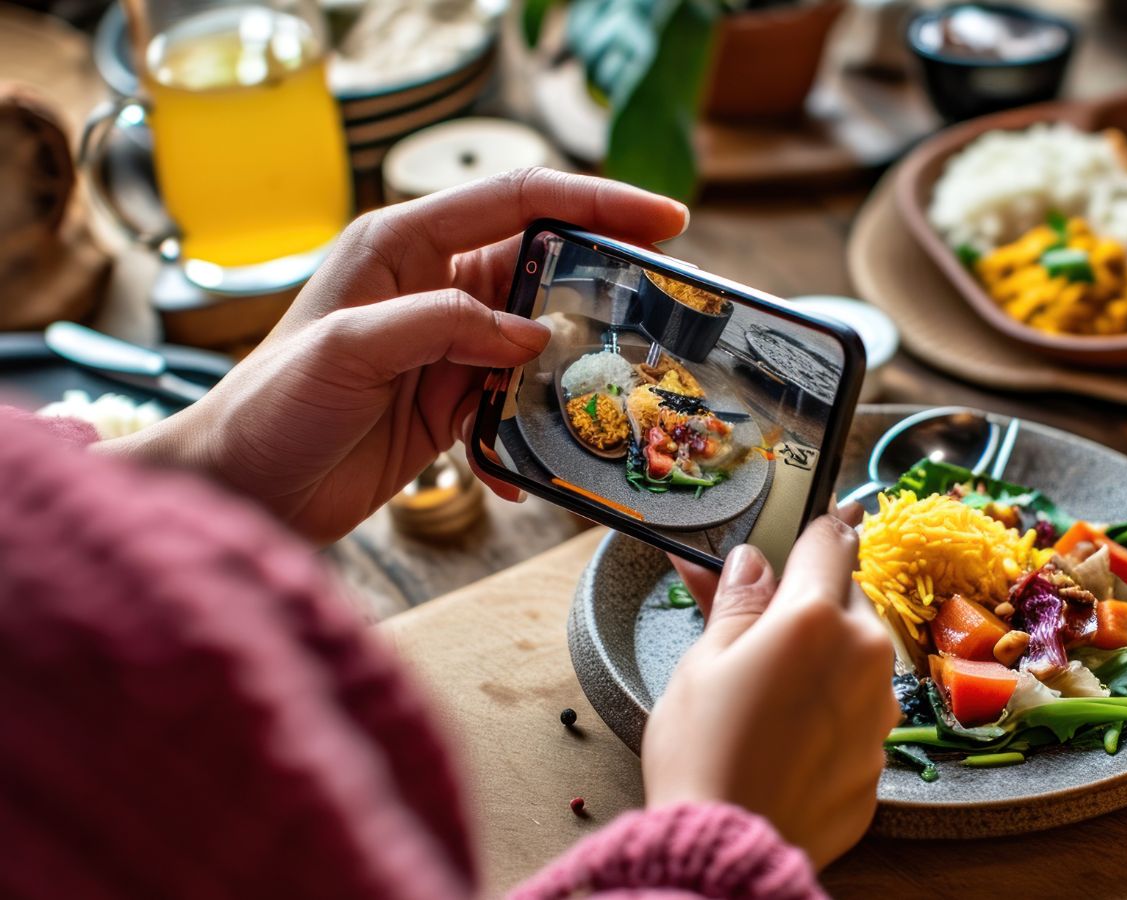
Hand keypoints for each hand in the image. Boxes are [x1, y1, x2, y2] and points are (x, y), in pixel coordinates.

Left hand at [106, 168, 686, 542]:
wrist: (239, 493)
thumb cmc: (270, 408)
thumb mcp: (350, 349)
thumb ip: (444, 326)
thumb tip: (534, 334)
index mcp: (403, 244)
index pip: (518, 201)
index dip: (596, 201)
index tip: (666, 219)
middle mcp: (432, 285)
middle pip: (542, 263)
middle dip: (606, 281)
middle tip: (667, 303)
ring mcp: (446, 346)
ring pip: (540, 337)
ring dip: (578, 366)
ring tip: (624, 389)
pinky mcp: (451, 403)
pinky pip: (518, 404)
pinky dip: (534, 434)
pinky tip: (532, 471)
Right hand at [643, 515, 899, 868]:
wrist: (730, 846)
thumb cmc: (704, 752)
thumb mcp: (702, 661)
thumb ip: (736, 603)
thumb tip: (748, 561)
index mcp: (816, 617)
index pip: (833, 540)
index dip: (821, 527)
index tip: (823, 519)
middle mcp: (864, 655)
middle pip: (847, 603)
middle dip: (812, 609)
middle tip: (761, 636)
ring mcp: (880, 711)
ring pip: (857, 661)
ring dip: (825, 664)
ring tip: (767, 700)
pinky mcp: (880, 760)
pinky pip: (858, 717)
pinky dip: (831, 718)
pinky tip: (786, 741)